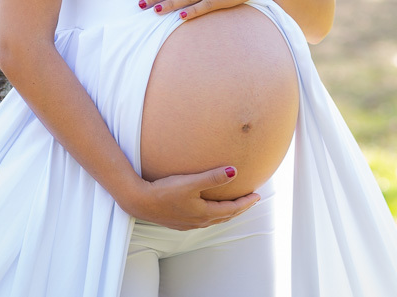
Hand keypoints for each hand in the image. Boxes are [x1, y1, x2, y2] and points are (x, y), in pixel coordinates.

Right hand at [123, 166, 260, 229]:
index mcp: (204, 214)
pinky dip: (213, 213)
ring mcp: (188, 224)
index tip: (257, 195)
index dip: (245, 202)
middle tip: (251, 200)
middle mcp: (198, 222)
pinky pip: (203, 219)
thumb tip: (234, 171)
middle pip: (225, 216)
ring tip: (234, 204)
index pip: (231, 209)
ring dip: (227, 212)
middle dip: (239, 208)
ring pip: (214, 219)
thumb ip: (212, 177)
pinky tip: (209, 208)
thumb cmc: (164, 191)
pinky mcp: (178, 221)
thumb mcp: (190, 182)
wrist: (139, 202)